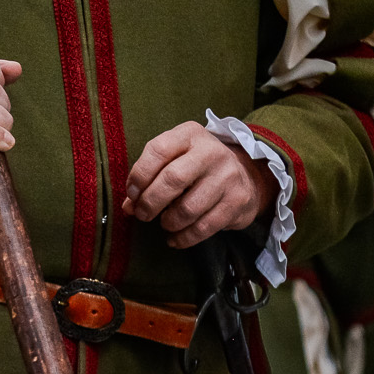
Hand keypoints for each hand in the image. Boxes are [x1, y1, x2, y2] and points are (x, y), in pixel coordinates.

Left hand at [124, 121, 278, 249]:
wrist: (245, 175)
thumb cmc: (198, 167)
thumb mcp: (176, 158)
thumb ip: (150, 177)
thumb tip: (129, 206)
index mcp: (190, 135)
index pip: (158, 150)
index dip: (139, 175)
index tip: (132, 194)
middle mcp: (211, 152)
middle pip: (173, 179)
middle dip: (151, 202)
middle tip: (142, 214)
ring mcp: (227, 176)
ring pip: (188, 208)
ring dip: (169, 222)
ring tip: (164, 224)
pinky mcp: (237, 201)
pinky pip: (204, 227)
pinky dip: (184, 237)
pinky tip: (175, 238)